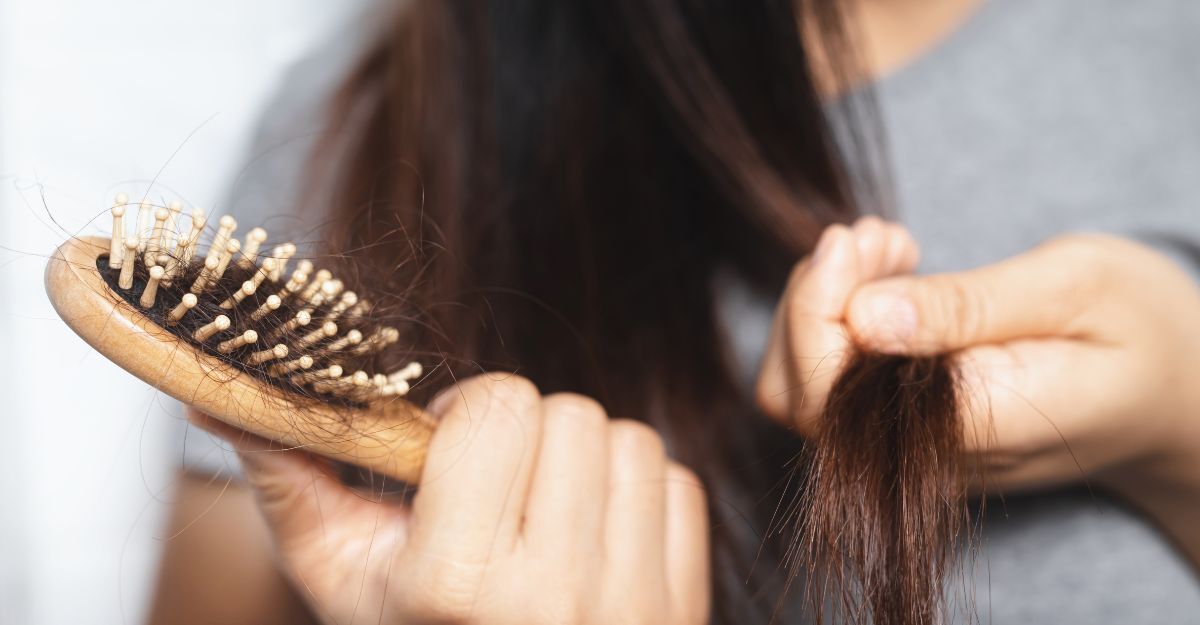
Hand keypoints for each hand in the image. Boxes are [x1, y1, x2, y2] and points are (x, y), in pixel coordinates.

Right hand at [193, 374, 709, 624]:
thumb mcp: (340, 574)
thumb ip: (289, 478)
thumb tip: (216, 395)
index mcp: (458, 586)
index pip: (500, 407)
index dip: (468, 415)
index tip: (449, 452)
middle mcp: (557, 600)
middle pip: (569, 415)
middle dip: (524, 434)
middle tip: (494, 486)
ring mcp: (635, 608)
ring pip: (630, 441)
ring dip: (581, 460)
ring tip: (541, 512)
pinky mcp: (683, 606)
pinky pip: (677, 484)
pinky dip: (633, 495)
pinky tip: (590, 536)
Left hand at [756, 219, 1199, 557]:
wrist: (1178, 399)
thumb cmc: (1142, 332)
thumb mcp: (1076, 291)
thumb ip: (968, 308)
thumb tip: (864, 318)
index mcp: (972, 427)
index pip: (830, 390)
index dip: (816, 305)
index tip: (852, 238)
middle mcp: (926, 456)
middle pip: (794, 392)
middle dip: (812, 297)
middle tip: (878, 235)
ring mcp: (911, 450)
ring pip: (800, 387)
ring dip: (821, 303)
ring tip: (888, 248)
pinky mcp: (905, 430)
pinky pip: (833, 382)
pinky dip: (838, 317)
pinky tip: (891, 275)